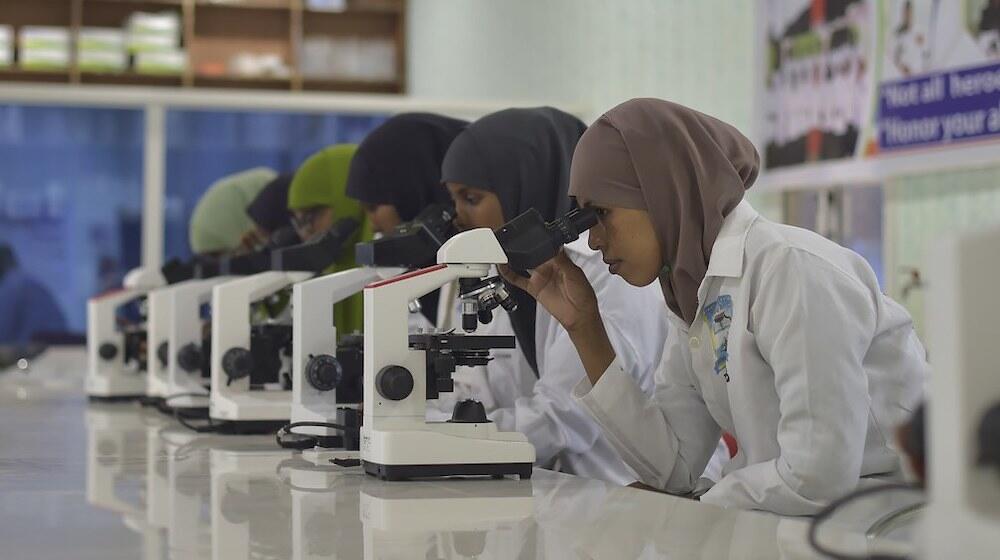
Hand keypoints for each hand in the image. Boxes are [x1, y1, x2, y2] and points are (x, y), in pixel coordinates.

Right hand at [500, 250, 616, 382]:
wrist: (578, 316)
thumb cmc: (583, 295)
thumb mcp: (574, 274)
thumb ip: (562, 261)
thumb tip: (555, 246)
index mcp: (561, 260)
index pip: (547, 246)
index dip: (539, 241)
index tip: (531, 235)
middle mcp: (549, 266)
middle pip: (534, 254)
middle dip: (525, 247)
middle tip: (514, 240)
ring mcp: (540, 277)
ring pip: (524, 264)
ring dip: (515, 258)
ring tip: (504, 249)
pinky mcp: (533, 288)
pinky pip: (519, 280)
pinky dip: (509, 274)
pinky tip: (502, 267)